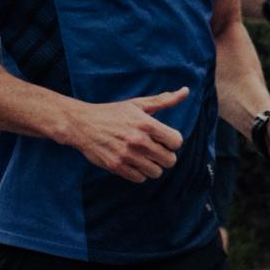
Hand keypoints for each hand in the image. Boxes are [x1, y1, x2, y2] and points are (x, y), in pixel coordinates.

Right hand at [69, 87, 189, 184]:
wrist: (82, 124)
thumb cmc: (112, 113)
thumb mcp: (138, 104)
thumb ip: (164, 100)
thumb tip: (186, 91)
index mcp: (146, 124)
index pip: (176, 142)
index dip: (173, 142)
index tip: (164, 140)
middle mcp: (138, 141)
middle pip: (169, 160)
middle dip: (165, 156)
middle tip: (155, 150)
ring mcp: (127, 155)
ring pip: (156, 172)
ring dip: (152, 166)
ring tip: (144, 157)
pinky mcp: (116, 167)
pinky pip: (140, 178)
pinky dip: (139, 173)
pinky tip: (133, 162)